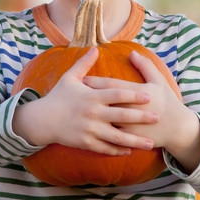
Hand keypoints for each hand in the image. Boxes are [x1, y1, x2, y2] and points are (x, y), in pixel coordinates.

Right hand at [12, 47, 158, 155]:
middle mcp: (93, 114)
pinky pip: (105, 148)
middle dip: (141, 117)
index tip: (149, 95)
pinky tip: (130, 151)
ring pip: (117, 137)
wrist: (42, 119)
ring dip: (135, 141)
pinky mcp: (86, 143)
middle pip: (122, 116)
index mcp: (92, 97)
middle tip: (157, 117)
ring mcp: (90, 130)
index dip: (134, 95)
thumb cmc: (58, 97)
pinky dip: (118, 151)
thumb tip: (95, 48)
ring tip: (150, 143)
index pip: (117, 94)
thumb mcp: (69, 78)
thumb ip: (84, 64)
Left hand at [84, 50, 199, 172]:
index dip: (96, 81)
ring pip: (105, 120)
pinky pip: (111, 135)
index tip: (82, 79)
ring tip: (76, 111)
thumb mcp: (158, 81)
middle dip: (88, 97)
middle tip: (72, 93)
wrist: (178, 128)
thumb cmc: (167, 101)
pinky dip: (99, 131)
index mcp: (138, 92)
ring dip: (90, 115)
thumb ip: (145, 66)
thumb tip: (131, 52)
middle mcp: (132, 108)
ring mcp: (131, 125)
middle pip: (105, 101)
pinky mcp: (130, 138)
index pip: (112, 85)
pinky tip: (87, 128)